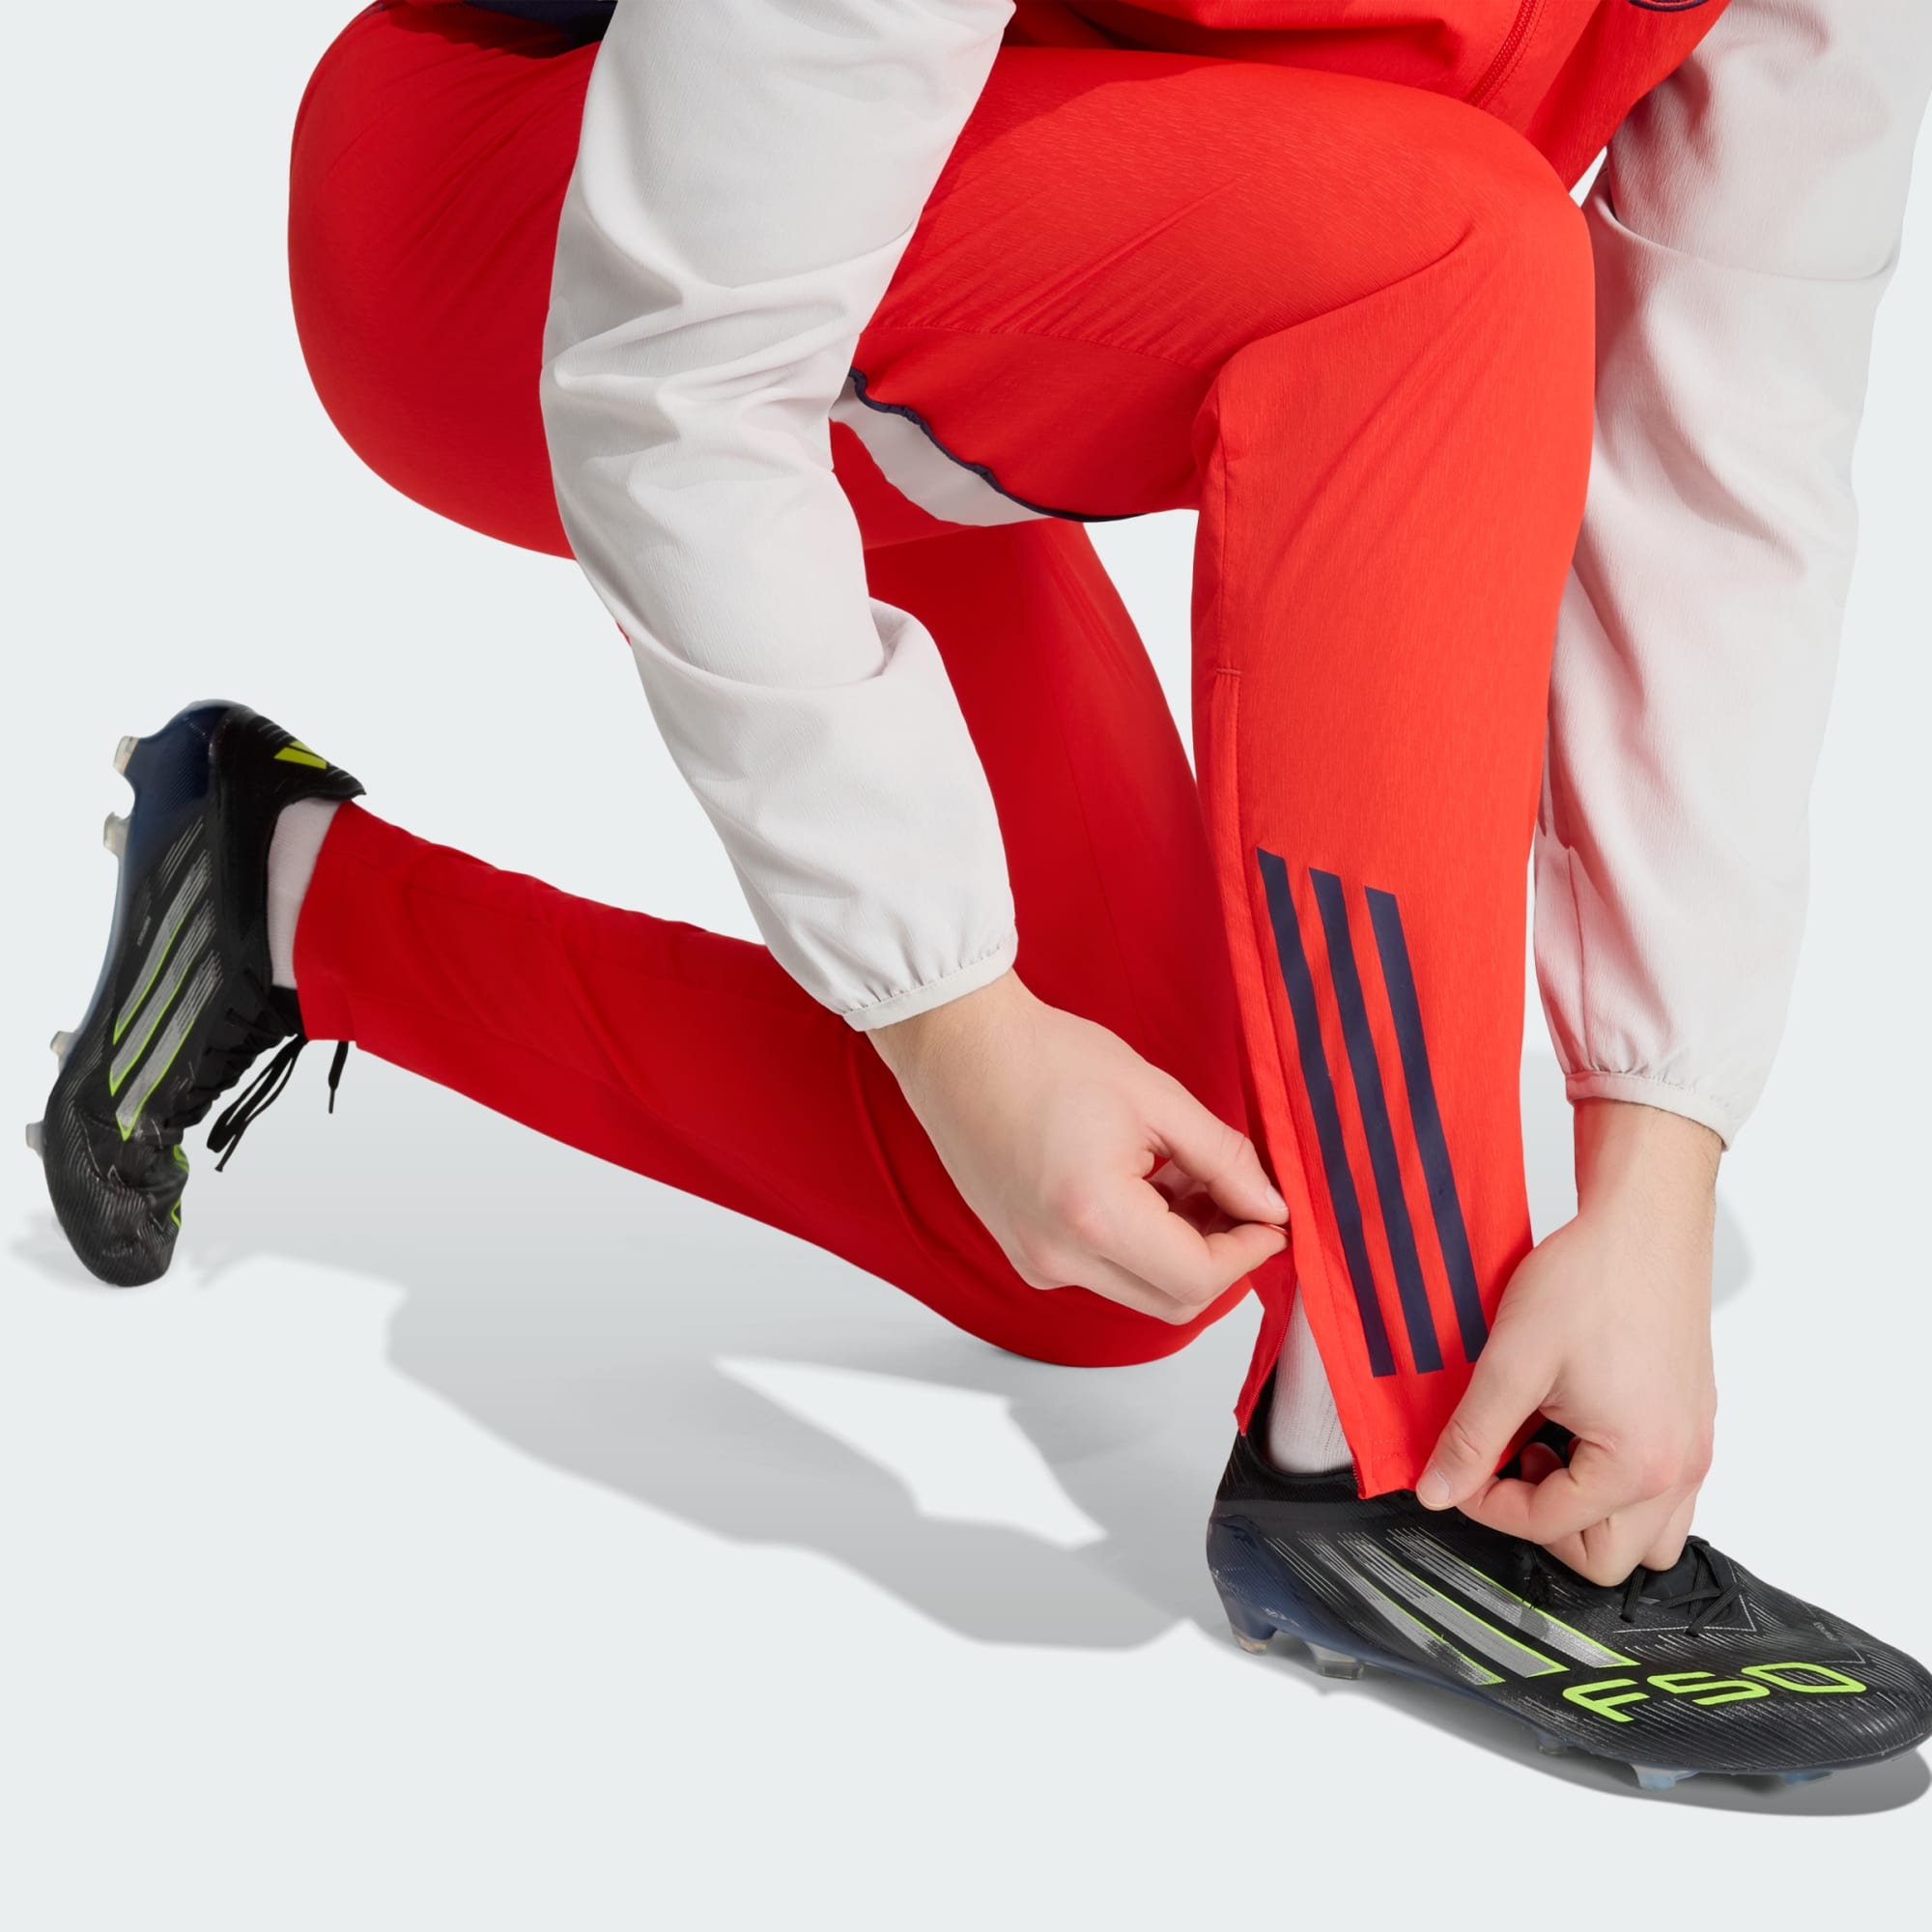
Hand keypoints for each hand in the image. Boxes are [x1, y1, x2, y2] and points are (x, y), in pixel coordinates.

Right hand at [871, 972, 1287, 1323]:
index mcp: (1094, 1218)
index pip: (1198, 1277)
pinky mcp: (1023, 1252)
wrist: (958, 1045)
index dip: (1249, 1251)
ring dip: (1178, 1250)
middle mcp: (1058, 1257)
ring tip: (1185, 1178)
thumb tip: (1270, 1205)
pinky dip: (1138, 1245)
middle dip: (1219, 1257)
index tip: (1270, 1216)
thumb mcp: (1155, 1098)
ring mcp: (1034, 1261)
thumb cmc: (1042, 1056)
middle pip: (1172, 1302)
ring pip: (1139, 1290)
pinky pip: (1101, 1273)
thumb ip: (1223, 1159)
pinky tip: (1143, 1186)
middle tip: (1239, 1199)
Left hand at [1416, 1100, 1721, 1584]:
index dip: (1486, 1504)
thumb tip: (1438, 1491)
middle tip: (1507, 1466)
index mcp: (1638, 1464)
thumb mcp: (1512, 1362)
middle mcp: (1681, 1468)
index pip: (1548, 1527)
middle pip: (1608, 1558)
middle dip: (1545, 1523)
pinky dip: (1617, 1483)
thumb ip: (1473, 1436)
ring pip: (1647, 1535)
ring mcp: (1695, 1447)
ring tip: (1547, 1449)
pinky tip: (1577, 1427)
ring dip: (1590, 1513)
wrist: (1644, 1221)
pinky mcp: (1695, 1422)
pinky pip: (1665, 1493)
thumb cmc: (1591, 1279)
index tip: (1459, 1470)